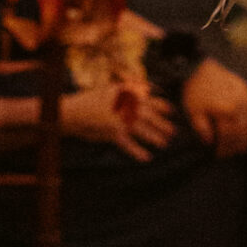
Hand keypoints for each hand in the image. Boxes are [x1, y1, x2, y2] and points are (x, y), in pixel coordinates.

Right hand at [62, 78, 176, 159]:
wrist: (73, 112)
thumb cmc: (92, 99)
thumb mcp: (111, 89)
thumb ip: (129, 89)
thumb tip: (147, 89)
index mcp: (126, 95)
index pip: (149, 99)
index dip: (163, 106)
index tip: (172, 111)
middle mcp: (125, 107)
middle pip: (149, 116)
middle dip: (163, 124)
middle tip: (173, 131)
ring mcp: (119, 121)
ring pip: (142, 130)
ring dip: (154, 137)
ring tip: (163, 144)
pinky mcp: (112, 134)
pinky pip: (128, 144)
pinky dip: (137, 152)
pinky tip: (147, 157)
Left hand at [182, 57, 246, 155]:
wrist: (198, 68)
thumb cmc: (194, 91)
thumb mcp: (193, 112)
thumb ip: (202, 129)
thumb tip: (210, 142)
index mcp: (225, 111)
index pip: (228, 136)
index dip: (225, 148)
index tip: (220, 155)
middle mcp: (239, 105)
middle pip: (242, 131)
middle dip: (236, 145)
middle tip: (232, 153)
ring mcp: (246, 96)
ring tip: (242, 145)